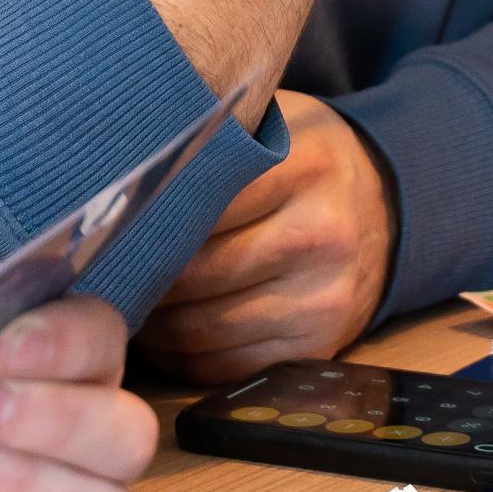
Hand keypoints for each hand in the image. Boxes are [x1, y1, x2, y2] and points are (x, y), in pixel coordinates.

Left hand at [138, 93, 394, 383]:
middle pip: (196, 272)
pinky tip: (164, 329)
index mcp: (305, 167)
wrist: (388, 208)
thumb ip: (213, 134)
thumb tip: (122, 149)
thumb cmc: (307, 160)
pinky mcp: (317, 346)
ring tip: (126, 298)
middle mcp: (320, 235)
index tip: (111, 220)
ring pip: (203, 328)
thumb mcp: (274, 124)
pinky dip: (182, 355)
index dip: (146, 218)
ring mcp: (322, 298)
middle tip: (104, 267)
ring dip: (154, 321)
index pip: (200, 202)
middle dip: (141, 274)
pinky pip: (225, 366)